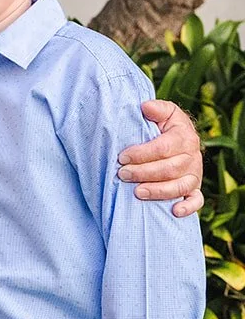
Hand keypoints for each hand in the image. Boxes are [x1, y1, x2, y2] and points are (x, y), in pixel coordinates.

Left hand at [120, 100, 202, 215]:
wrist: (178, 140)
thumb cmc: (164, 127)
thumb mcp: (163, 113)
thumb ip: (156, 109)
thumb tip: (145, 107)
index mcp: (184, 138)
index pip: (163, 148)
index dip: (141, 153)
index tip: (122, 157)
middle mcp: (192, 158)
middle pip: (170, 169)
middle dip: (143, 172)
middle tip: (122, 174)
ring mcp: (194, 175)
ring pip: (180, 186)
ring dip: (158, 191)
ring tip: (137, 192)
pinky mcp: (194, 189)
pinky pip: (196, 200)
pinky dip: (188, 207)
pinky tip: (174, 211)